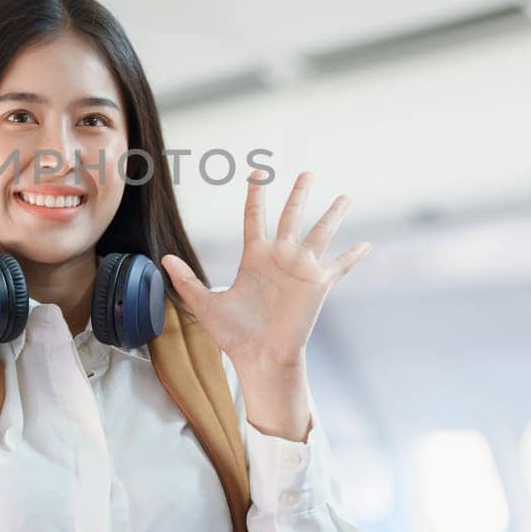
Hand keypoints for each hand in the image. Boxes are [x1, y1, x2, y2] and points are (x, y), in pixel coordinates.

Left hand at [161, 170, 370, 373]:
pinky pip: (339, 266)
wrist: (259, 358)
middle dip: (299, 194)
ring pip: (320, 232)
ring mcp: (301, 270)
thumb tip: (163, 258)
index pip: (255, 218)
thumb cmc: (234, 335)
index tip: (257, 173)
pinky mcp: (318, 285)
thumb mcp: (204, 303)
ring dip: (333, 214)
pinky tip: (367, 243)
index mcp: (254, 257)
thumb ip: (186, 279)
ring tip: (346, 196)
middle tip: (307, 173)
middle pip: (291, 216)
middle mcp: (280, 258)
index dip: (256, 195)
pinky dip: (353, 255)